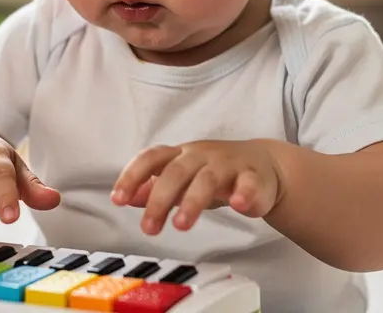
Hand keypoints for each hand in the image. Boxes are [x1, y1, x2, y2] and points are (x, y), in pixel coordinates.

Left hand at [111, 140, 281, 234]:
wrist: (264, 164)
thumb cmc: (216, 171)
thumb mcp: (182, 176)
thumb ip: (154, 187)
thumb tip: (125, 198)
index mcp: (181, 154)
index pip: (151, 158)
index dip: (132, 176)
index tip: (117, 199)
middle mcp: (202, 155)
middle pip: (177, 172)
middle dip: (160, 200)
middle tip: (149, 228)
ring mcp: (228, 164)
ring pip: (208, 179)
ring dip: (192, 202)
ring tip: (181, 225)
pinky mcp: (254, 177)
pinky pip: (249, 183)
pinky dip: (243, 194)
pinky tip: (237, 206)